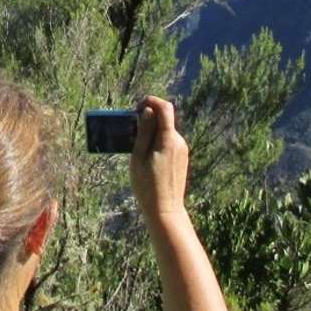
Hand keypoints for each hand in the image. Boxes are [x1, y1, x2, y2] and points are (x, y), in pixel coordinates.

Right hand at [130, 95, 189, 229]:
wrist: (165, 209)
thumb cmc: (147, 186)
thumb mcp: (138, 157)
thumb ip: (144, 132)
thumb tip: (147, 110)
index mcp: (168, 139)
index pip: (165, 108)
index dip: (151, 101)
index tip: (137, 108)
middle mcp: (179, 141)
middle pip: (164, 119)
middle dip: (147, 118)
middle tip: (129, 130)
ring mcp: (181, 150)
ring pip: (165, 132)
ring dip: (151, 132)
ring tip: (134, 147)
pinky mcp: (181, 158)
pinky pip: (167, 142)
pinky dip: (156, 142)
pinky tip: (145, 157)